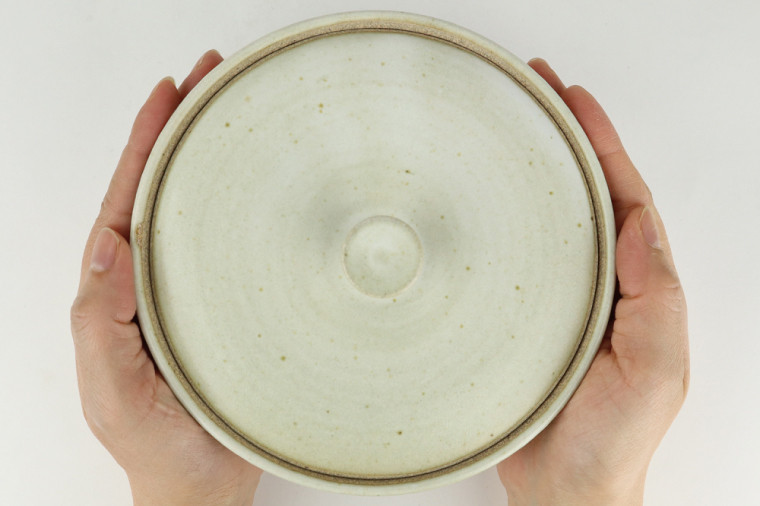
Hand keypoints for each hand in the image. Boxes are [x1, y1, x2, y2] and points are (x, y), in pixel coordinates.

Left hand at [71, 50, 261, 505]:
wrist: (199, 489)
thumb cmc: (156, 447)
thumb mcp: (111, 389)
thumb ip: (99, 320)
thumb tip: (105, 245)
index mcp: (118, 292)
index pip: (127, 200)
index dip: (143, 144)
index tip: (168, 96)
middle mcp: (154, 282)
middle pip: (162, 189)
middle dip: (178, 129)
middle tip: (207, 79)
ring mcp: (192, 292)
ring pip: (198, 210)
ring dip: (210, 158)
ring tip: (234, 113)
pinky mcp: (228, 307)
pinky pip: (233, 245)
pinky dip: (245, 207)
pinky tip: (266, 189)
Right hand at [497, 59, 688, 505]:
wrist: (566, 491)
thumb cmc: (611, 440)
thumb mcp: (657, 372)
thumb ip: (657, 301)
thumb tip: (642, 227)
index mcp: (636, 286)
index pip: (622, 196)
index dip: (602, 143)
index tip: (572, 101)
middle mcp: (598, 282)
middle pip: (584, 193)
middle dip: (566, 137)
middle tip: (535, 92)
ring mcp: (558, 297)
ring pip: (546, 218)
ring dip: (530, 170)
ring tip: (506, 128)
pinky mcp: (519, 316)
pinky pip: (510, 256)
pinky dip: (496, 221)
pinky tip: (474, 205)